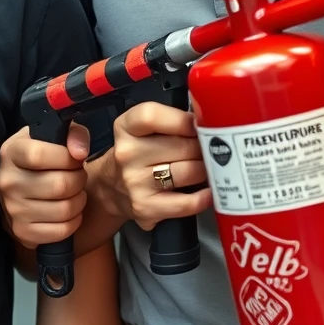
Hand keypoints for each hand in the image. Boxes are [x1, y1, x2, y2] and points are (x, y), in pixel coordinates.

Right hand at [0, 124, 88, 248]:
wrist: (18, 184)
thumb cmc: (42, 155)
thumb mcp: (54, 134)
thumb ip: (74, 134)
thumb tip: (80, 153)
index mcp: (11, 152)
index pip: (40, 155)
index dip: (67, 158)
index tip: (76, 158)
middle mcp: (7, 181)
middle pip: (59, 185)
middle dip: (79, 179)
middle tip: (79, 176)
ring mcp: (12, 209)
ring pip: (64, 209)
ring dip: (79, 200)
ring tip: (76, 192)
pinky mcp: (21, 231)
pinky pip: (61, 231)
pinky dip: (74, 221)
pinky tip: (71, 211)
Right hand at [105, 103, 211, 229]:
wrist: (112, 188)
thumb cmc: (138, 152)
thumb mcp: (144, 129)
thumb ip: (171, 121)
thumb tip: (208, 120)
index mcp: (126, 127)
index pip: (152, 116)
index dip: (182, 120)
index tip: (199, 124)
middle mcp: (127, 154)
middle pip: (181, 145)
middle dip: (203, 147)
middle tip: (210, 149)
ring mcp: (135, 183)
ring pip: (188, 171)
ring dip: (205, 170)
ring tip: (207, 167)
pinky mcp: (146, 208)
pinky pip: (187, 203)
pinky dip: (205, 197)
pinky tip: (209, 191)